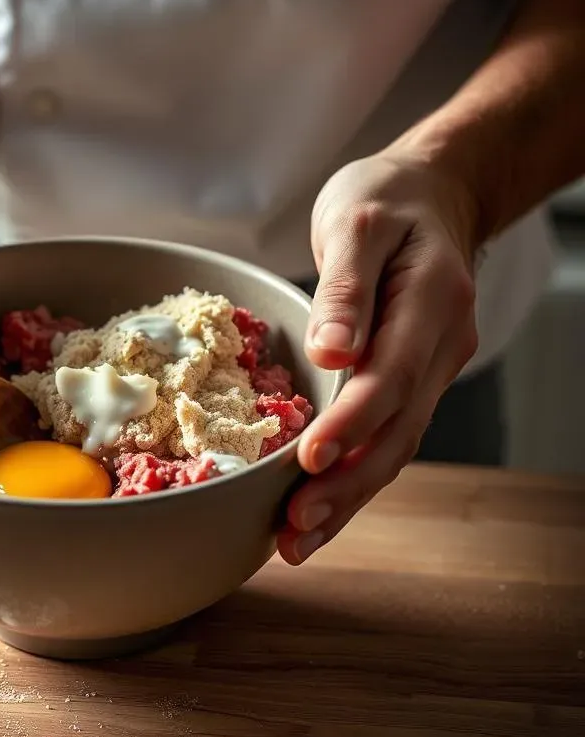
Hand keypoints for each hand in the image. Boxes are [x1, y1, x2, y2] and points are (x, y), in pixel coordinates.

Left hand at [278, 151, 480, 564]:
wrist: (428, 195)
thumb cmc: (384, 201)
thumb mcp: (355, 224)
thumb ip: (345, 289)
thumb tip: (330, 354)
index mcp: (431, 304)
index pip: (391, 377)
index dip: (352, 424)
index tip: (310, 461)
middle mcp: (441, 347)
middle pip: (396, 430)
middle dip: (346, 486)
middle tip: (295, 532)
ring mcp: (431, 368)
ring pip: (394, 444)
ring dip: (348, 497)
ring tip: (298, 541)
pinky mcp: (411, 378)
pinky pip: (386, 433)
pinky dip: (353, 473)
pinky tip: (319, 506)